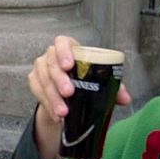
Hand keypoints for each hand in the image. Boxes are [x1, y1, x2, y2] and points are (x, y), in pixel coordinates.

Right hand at [28, 35, 130, 158]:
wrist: (68, 91)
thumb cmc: (85, 78)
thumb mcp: (100, 79)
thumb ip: (113, 87)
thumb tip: (125, 99)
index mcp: (69, 48)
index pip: (62, 43)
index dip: (64, 52)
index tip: (69, 66)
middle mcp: (52, 56)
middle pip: (51, 64)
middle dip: (59, 80)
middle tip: (69, 93)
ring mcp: (41, 68)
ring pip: (43, 81)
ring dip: (53, 97)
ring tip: (63, 112)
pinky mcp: (34, 82)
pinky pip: (38, 93)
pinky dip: (48, 105)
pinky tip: (56, 115)